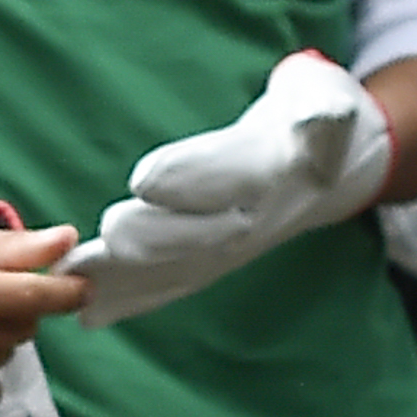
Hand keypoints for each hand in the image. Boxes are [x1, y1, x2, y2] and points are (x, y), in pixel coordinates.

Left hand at [72, 52, 391, 328]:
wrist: (338, 166)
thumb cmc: (316, 114)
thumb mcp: (328, 98)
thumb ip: (325, 115)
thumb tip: (323, 120)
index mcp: (278, 171)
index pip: (233, 176)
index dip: (191, 178)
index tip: (145, 178)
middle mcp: (255, 220)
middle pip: (204, 234)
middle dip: (154, 235)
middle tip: (110, 229)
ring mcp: (233, 247)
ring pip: (178, 267)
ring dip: (127, 278)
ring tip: (77, 283)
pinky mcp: (213, 261)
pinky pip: (172, 284)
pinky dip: (132, 300)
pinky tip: (89, 317)